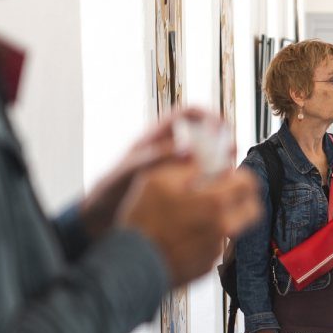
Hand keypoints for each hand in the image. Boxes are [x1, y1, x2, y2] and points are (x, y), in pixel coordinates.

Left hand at [80, 107, 219, 239]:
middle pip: (205, 136)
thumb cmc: (110, 191)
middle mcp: (170, 151)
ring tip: (229, 175)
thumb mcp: (130, 171)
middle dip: (221, 141)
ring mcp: (177, 170)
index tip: (220, 128)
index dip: (207, 115)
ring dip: (221, 164)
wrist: (101, 218)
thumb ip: (157, 158)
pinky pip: (203, 181)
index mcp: (157, 138)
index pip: (189, 114)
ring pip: (207, 160)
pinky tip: (218, 194)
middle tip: (231, 153)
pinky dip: (213, 184)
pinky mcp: (181, 189)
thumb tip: (189, 151)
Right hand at [117, 158, 258, 286]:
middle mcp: (223, 227)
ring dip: (220, 219)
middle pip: (252, 210)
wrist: (131, 264)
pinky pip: (213, 247)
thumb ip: (187, 166)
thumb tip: (206, 160)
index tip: (229, 177)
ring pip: (232, 228)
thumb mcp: (157, 179)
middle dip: (241, 200)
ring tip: (191, 216)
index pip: (249, 183)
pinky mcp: (207, 266)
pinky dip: (204, 239)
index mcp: (214, 201)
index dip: (240, 177)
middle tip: (224, 195)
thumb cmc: (141, 220)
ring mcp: (216, 249)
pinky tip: (181, 236)